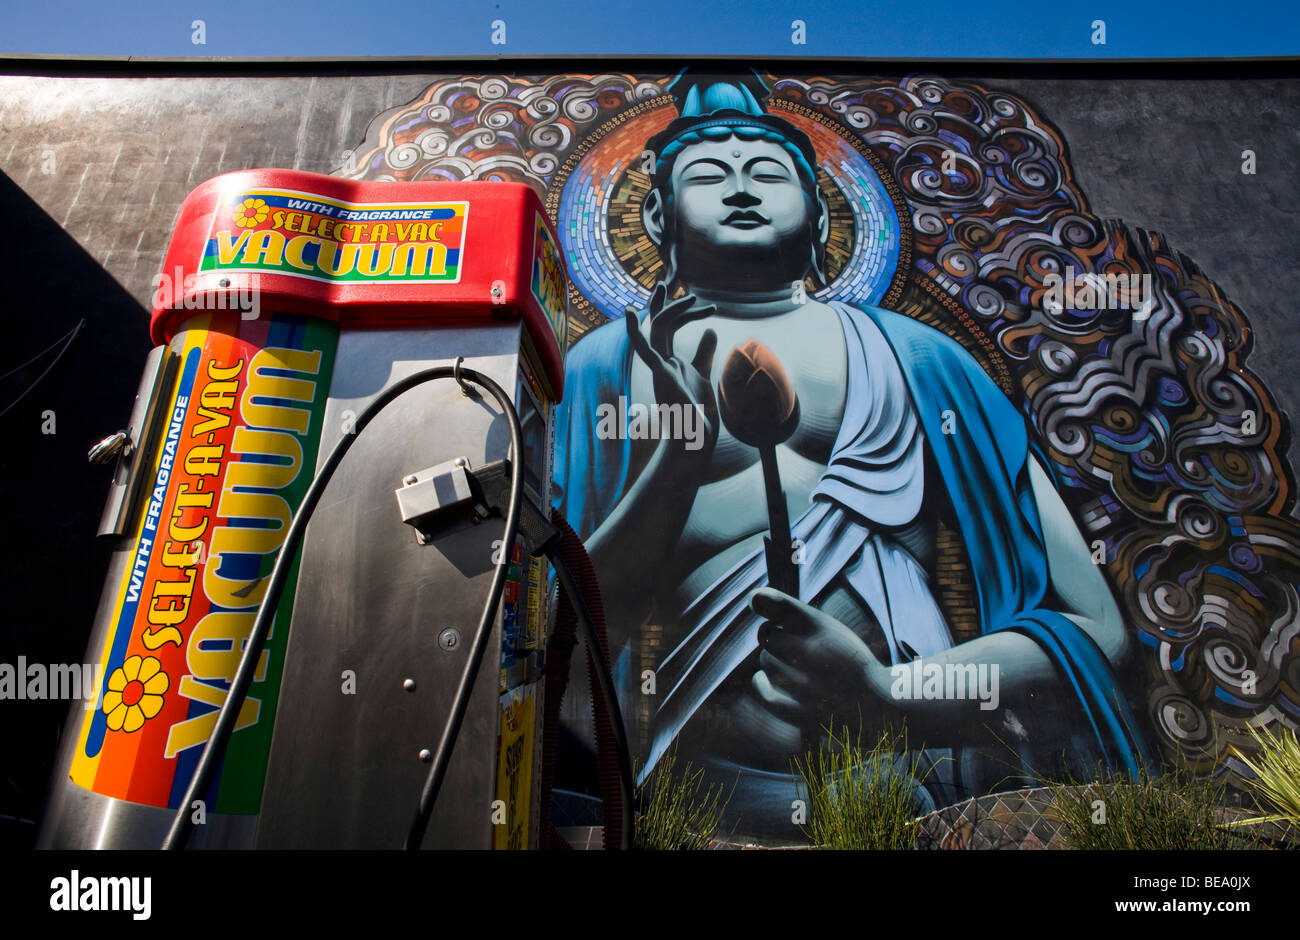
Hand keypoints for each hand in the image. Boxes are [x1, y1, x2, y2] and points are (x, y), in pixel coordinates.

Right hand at [625, 281, 718, 458]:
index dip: (685, 313)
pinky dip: (635, 331)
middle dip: (661, 303)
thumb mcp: (703, 375)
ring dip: (659, 308)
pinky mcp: (661, 376)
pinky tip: (630, 313)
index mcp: (670, 363)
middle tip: (666, 282)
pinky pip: (644, 350)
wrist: (696, 440)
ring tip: (663, 287)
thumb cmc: (698, 413)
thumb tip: (710, 329)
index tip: (709, 308)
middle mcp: (662, 363)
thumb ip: (703, 353)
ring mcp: (660, 369)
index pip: (670, 329)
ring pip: (654, 330)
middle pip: (658, 325)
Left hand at [748, 587, 894, 734]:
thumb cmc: (846, 660)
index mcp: (828, 632)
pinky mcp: (805, 714)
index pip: (783, 608)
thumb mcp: (828, 629)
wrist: (877, 704)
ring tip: (794, 665)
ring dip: (772, 662)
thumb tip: (752, 597)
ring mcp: (811, 687)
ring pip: (767, 664)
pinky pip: (767, 695)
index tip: (756, 600)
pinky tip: (763, 678)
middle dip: (774, 638)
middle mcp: (819, 657)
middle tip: (791, 645)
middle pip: (769, 637)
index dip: (766, 601)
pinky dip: (762, 684)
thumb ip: (790, 610)